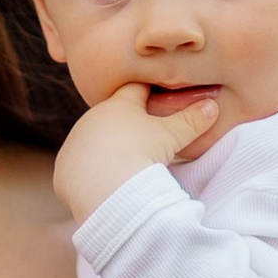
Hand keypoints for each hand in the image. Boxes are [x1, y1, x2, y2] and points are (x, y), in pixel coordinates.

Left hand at [53, 82, 217, 224]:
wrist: (107, 187)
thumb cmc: (142, 152)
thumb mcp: (172, 135)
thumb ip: (192, 119)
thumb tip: (213, 105)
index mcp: (117, 105)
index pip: (134, 90)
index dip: (147, 92)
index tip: (156, 95)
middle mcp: (91, 119)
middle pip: (110, 116)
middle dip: (124, 123)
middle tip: (141, 135)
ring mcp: (74, 143)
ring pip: (92, 140)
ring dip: (104, 148)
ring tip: (121, 161)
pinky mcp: (64, 168)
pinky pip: (78, 167)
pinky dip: (89, 172)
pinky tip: (100, 181)